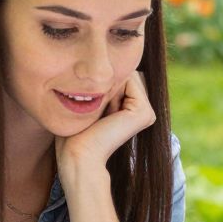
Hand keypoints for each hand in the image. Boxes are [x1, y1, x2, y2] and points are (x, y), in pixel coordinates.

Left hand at [56, 70, 154, 192]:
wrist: (78, 155)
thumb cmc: (75, 133)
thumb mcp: (87, 104)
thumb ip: (100, 87)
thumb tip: (105, 66)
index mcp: (132, 111)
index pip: (118, 77)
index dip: (100, 82)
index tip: (87, 106)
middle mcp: (143, 112)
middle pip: (123, 74)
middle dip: (105, 82)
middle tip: (94, 111)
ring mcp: (147, 113)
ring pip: (126, 74)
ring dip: (107, 85)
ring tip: (99, 112)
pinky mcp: (145, 113)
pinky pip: (130, 79)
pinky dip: (112, 87)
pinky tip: (106, 111)